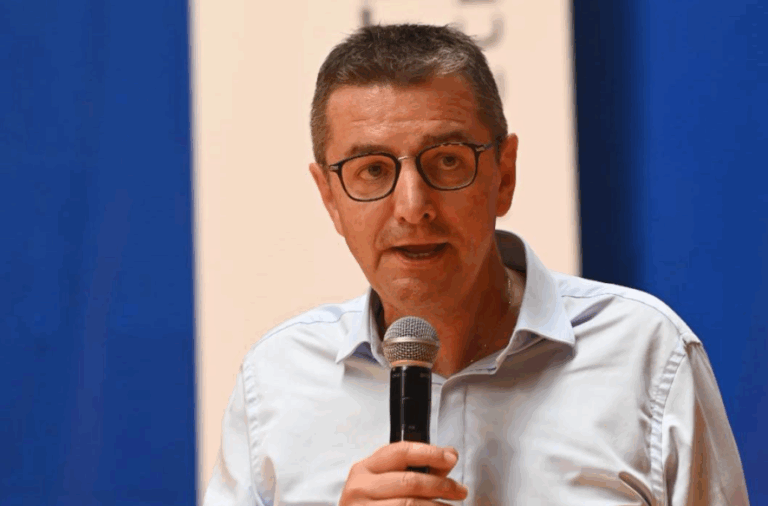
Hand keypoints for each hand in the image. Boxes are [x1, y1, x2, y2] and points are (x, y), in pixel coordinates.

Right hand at [339, 441, 467, 504]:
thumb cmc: (372, 503)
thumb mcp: (387, 481)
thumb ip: (418, 467)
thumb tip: (449, 455)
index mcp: (364, 469)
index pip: (401, 452)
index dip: (430, 453)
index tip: (451, 458)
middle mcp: (360, 488)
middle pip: (410, 481)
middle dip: (441, 485)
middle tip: (460, 490)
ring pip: (410, 504)